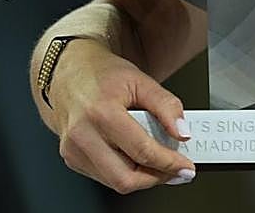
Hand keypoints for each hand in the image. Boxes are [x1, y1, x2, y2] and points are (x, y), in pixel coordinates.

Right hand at [49, 39, 197, 193]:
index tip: (186, 167)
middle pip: (125, 178)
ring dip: (142, 178)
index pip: (142, 151)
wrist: (68, 73)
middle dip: (156, 178)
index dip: (169, 163)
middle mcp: (83, 135)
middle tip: (175, 171)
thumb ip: (166, 105)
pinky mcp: (71, 158)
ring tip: (159, 163)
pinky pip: (104, 177)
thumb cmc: (102, 74)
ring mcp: (73, 150)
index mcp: (101, 112)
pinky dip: (125, 172)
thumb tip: (182, 131)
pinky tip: (137, 158)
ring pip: (115, 182)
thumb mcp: (141, 81)